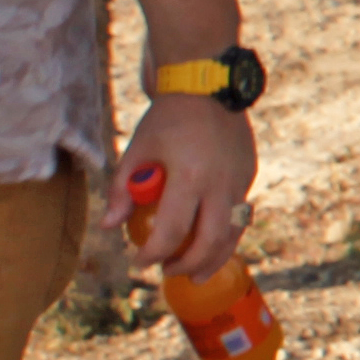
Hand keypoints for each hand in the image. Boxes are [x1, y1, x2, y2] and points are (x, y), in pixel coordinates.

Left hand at [121, 96, 254, 279]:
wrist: (207, 86)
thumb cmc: (166, 120)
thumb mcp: (136, 152)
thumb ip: (121, 191)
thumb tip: (109, 228)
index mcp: (189, 176)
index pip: (172, 232)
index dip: (152, 254)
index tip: (139, 262)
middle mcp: (221, 182)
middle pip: (210, 242)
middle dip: (188, 265)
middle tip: (169, 273)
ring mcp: (241, 179)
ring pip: (234, 233)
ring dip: (215, 258)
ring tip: (197, 273)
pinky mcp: (250, 175)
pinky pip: (241, 214)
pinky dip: (226, 234)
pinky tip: (212, 242)